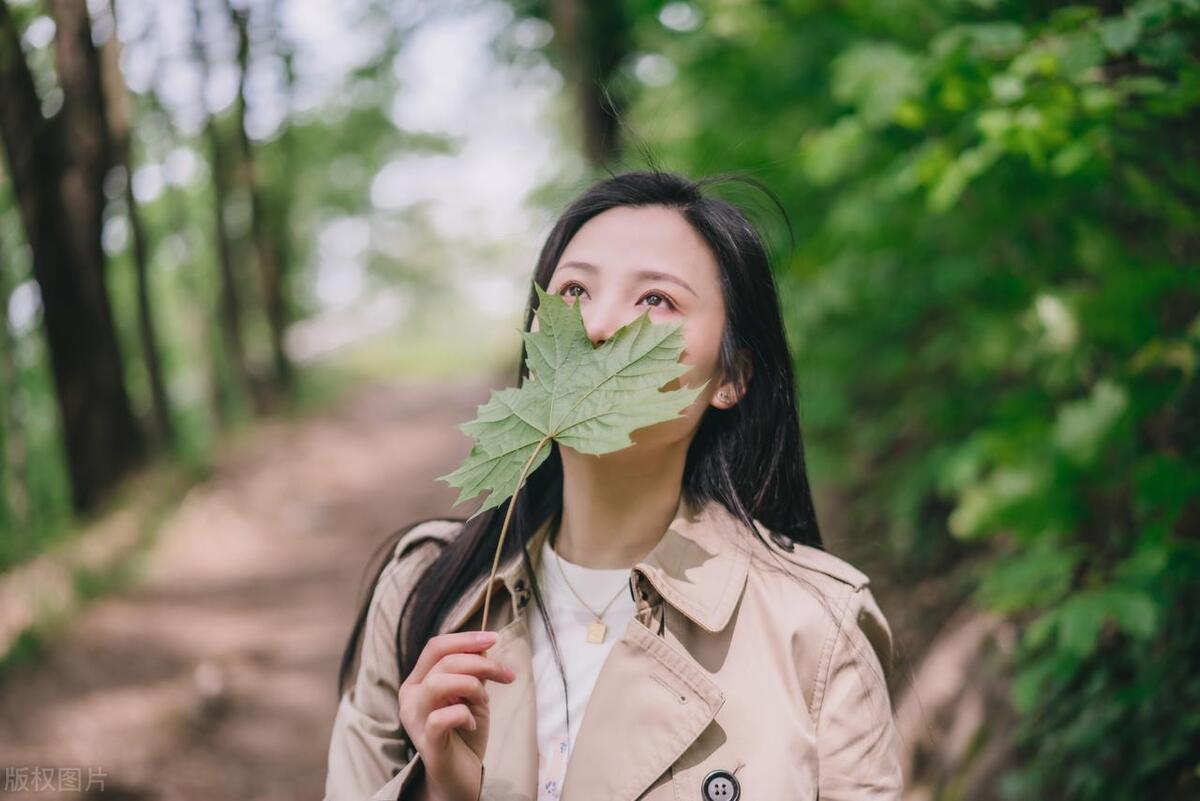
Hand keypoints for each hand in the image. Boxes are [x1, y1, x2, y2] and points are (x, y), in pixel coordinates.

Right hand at [399, 630, 515, 800]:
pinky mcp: (427, 742)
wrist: (461, 776)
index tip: (495, 638)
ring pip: (439, 683)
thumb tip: (483, 646)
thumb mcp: (473, 696)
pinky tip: (472, 724)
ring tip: (485, 700)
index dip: (466, 639)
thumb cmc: (465, 733)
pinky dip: (464, 715)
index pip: (436, 646)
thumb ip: (473, 671)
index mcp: (418, 681)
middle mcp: (410, 697)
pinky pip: (442, 717)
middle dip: (481, 663)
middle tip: (506, 675)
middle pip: (443, 661)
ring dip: (472, 685)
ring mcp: (415, 720)